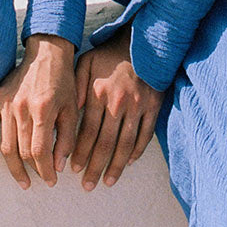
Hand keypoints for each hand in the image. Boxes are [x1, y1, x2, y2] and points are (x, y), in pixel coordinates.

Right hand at [0, 34, 78, 188]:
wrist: (46, 53)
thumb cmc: (63, 81)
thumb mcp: (72, 108)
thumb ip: (66, 138)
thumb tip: (57, 166)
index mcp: (42, 110)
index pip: (39, 151)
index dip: (45, 170)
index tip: (52, 180)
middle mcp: (21, 108)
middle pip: (22, 151)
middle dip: (32, 171)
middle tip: (41, 181)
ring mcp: (6, 104)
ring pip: (6, 145)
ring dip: (13, 167)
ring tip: (23, 180)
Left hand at [71, 24, 164, 190]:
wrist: (141, 42)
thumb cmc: (109, 54)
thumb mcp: (86, 62)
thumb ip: (77, 87)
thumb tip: (72, 113)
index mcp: (100, 93)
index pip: (88, 131)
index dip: (81, 152)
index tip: (74, 169)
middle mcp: (118, 102)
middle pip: (106, 143)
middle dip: (95, 166)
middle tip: (87, 185)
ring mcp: (138, 106)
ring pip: (126, 144)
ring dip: (116, 166)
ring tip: (107, 181)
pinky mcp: (153, 107)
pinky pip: (145, 135)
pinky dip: (136, 151)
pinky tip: (127, 163)